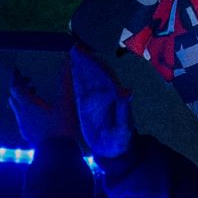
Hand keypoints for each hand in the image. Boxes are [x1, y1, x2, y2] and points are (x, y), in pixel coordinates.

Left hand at [10, 62, 75, 147]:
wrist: (57, 152)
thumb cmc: (61, 125)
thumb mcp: (66, 101)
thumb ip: (65, 81)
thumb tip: (67, 61)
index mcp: (28, 105)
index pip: (16, 88)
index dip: (16, 78)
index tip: (18, 70)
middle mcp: (22, 114)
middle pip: (14, 98)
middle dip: (19, 88)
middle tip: (30, 81)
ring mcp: (23, 125)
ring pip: (17, 109)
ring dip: (23, 99)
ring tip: (36, 95)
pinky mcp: (27, 133)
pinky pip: (22, 118)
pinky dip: (27, 110)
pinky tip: (39, 113)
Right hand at [69, 46, 134, 160]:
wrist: (114, 149)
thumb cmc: (122, 139)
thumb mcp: (124, 126)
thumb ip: (124, 110)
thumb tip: (127, 91)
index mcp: (113, 95)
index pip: (104, 75)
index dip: (95, 64)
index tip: (85, 53)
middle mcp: (105, 93)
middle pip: (94, 73)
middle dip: (85, 61)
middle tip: (74, 48)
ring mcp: (96, 99)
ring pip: (87, 79)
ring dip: (80, 67)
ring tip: (71, 54)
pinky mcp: (87, 106)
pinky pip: (80, 90)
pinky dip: (75, 80)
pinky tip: (70, 72)